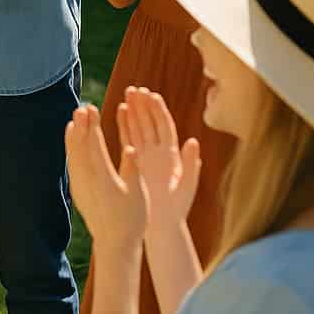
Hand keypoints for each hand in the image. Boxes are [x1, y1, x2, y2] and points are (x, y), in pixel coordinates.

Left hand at [65, 104, 147, 250]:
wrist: (115, 244)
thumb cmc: (133, 219)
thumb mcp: (138, 194)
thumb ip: (132, 169)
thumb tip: (131, 147)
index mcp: (104, 179)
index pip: (94, 146)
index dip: (92, 126)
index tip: (92, 108)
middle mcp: (87, 181)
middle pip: (80, 147)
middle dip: (81, 125)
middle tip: (82, 106)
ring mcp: (80, 186)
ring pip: (73, 155)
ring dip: (74, 135)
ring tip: (76, 117)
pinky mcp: (78, 191)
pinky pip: (72, 164)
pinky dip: (72, 149)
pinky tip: (73, 141)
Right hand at [119, 87, 200, 229]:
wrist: (162, 225)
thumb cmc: (176, 209)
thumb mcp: (187, 187)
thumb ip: (191, 165)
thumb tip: (193, 141)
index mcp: (173, 156)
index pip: (165, 127)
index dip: (158, 111)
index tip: (151, 95)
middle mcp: (160, 152)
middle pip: (151, 123)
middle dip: (144, 105)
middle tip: (136, 88)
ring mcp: (147, 155)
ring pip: (139, 128)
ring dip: (135, 111)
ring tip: (128, 94)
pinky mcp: (136, 161)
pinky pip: (129, 139)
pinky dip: (125, 125)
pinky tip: (119, 111)